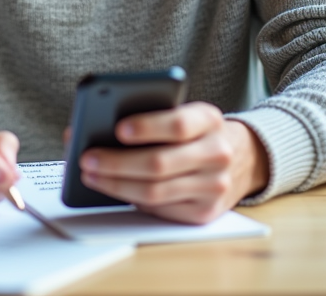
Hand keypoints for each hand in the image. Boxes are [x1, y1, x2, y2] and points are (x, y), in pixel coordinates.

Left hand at [78, 102, 268, 224]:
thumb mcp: (178, 113)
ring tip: (90, 175)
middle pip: (160, 163)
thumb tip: (86, 130)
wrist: (238, 159)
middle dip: (117, 163)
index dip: (147, 127)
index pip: (179, 124)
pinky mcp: (204, 212)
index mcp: (209, 120)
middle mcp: (217, 153)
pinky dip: (130, 199)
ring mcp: (214, 186)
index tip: (117, 129)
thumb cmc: (192, 132)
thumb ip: (143, 116)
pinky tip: (110, 188)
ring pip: (156, 192)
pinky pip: (160, 209)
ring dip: (116, 185)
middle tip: (87, 158)